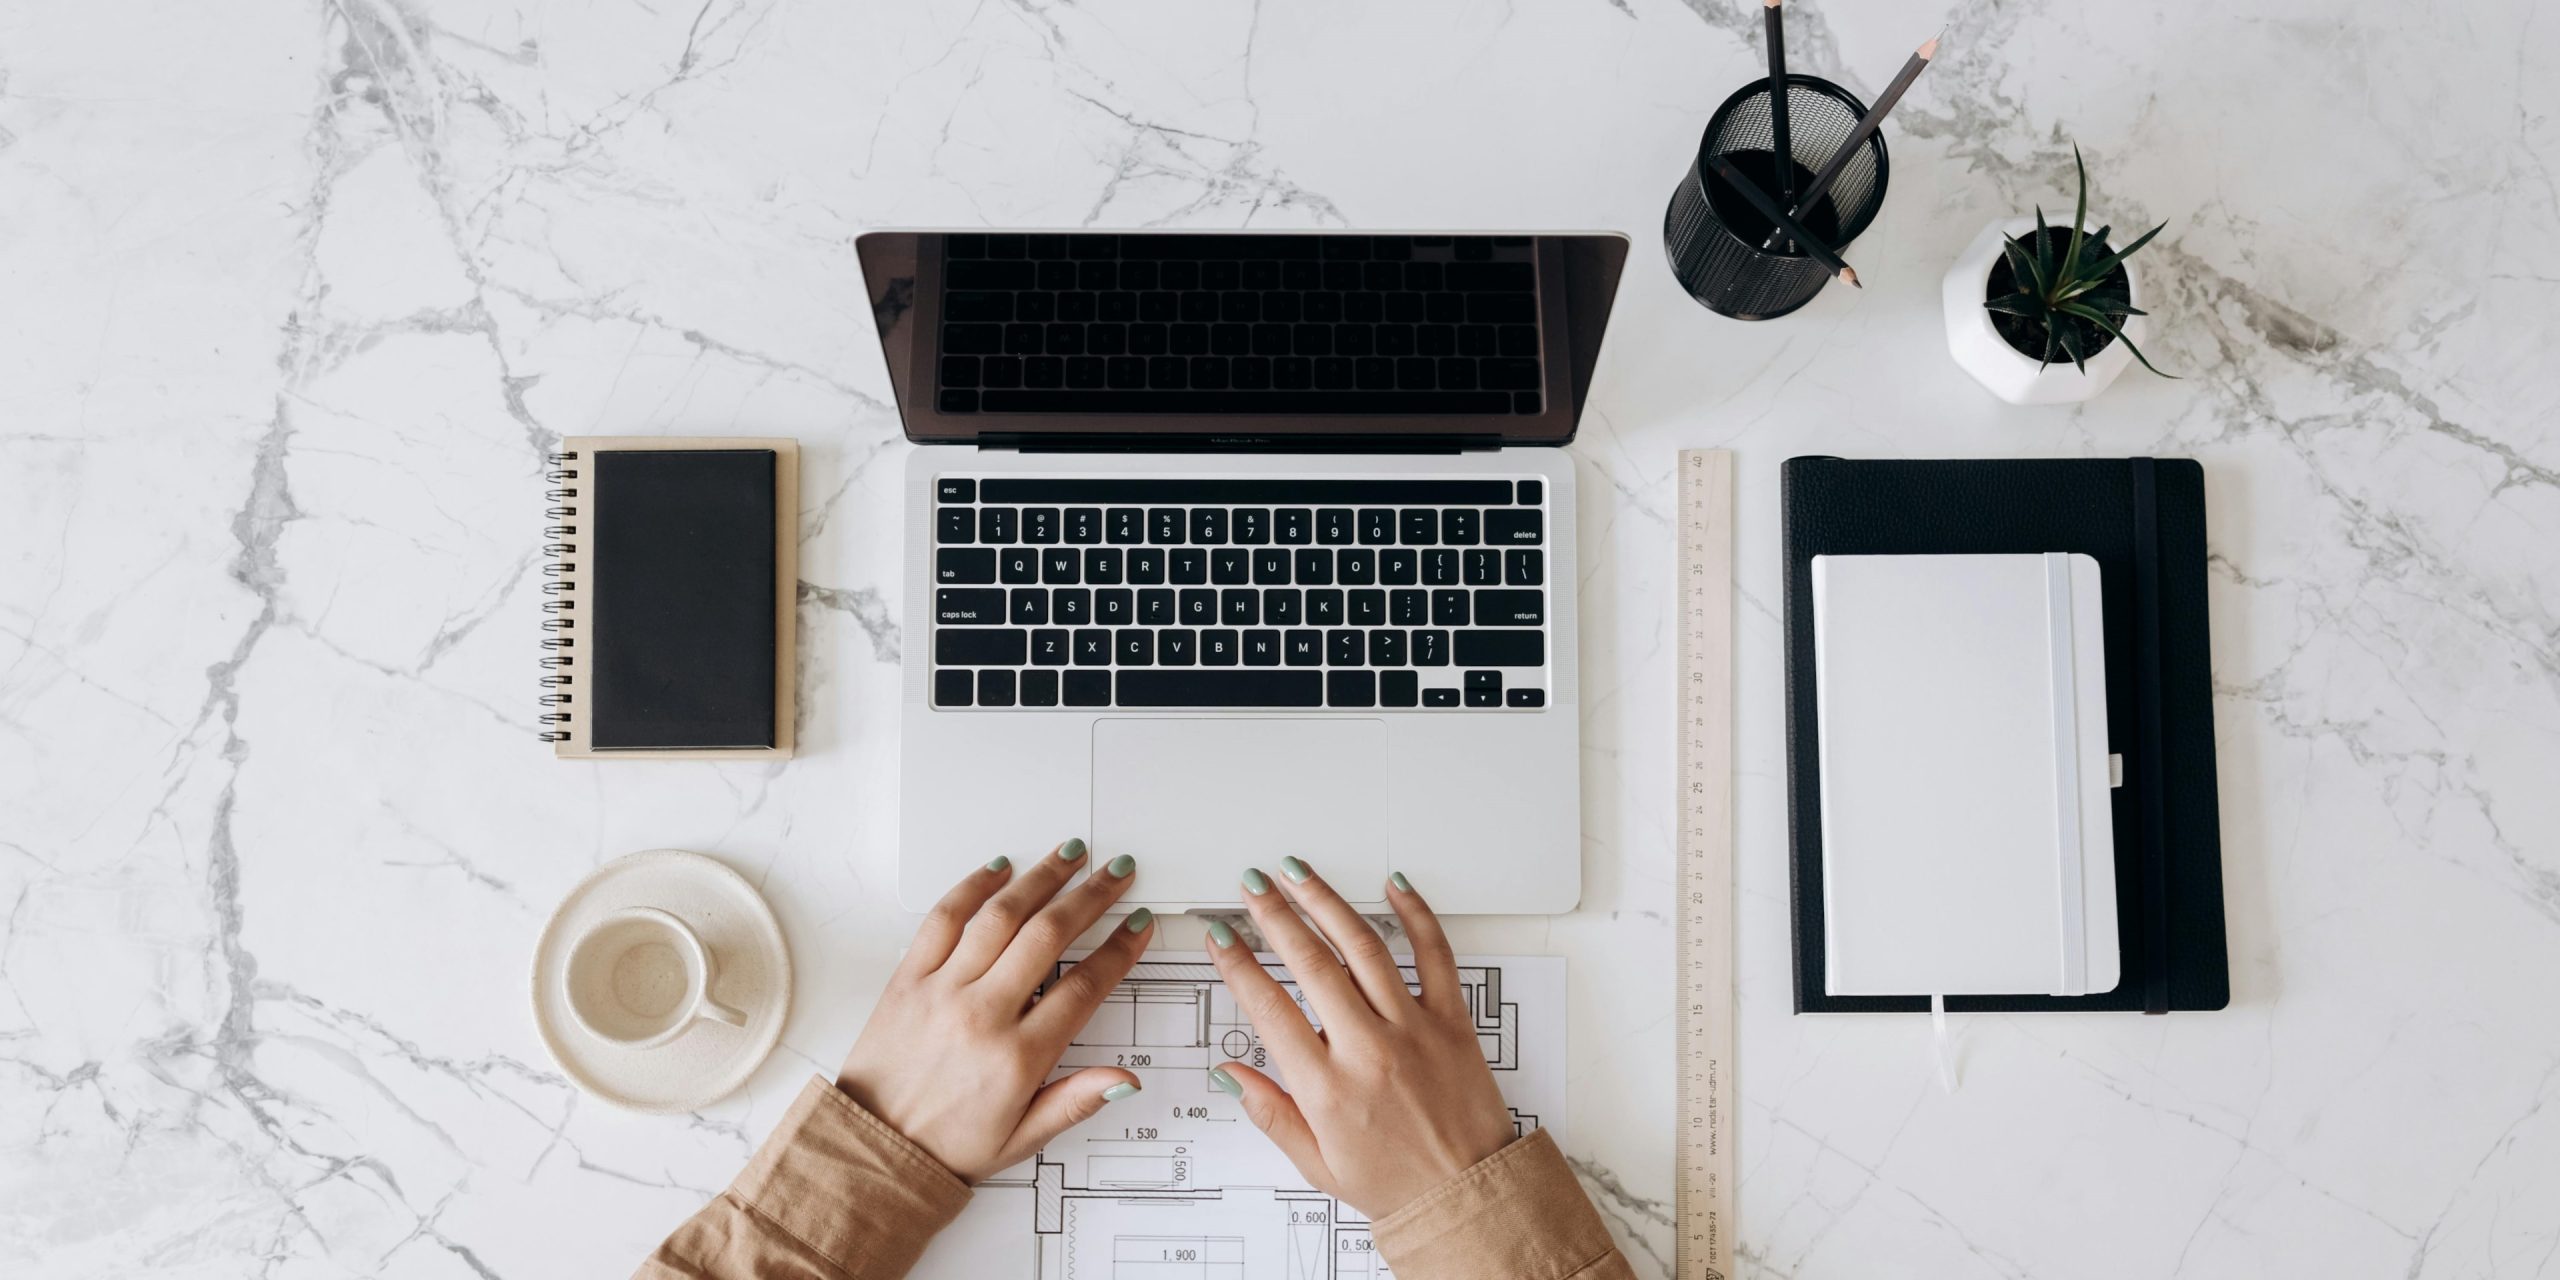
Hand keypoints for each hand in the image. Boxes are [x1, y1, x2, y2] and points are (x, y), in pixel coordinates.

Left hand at [836, 840, 1154, 1180]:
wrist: (873, 1146)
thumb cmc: (946, 1144)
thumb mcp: (1022, 1138)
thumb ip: (1075, 1102)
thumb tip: (1124, 1080)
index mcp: (1017, 1058)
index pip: (1083, 987)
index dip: (1118, 949)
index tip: (1137, 924)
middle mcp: (982, 1015)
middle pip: (1049, 936)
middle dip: (1091, 897)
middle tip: (1115, 873)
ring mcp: (942, 991)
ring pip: (1001, 916)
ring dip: (1041, 878)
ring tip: (1069, 855)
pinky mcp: (908, 979)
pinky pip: (943, 919)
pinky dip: (972, 886)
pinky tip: (998, 869)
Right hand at [1204, 859, 1517, 1217]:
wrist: (1470, 1196)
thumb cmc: (1396, 1184)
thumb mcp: (1316, 1164)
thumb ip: (1270, 1112)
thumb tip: (1229, 1073)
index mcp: (1327, 1088)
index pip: (1269, 1009)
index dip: (1238, 965)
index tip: (1220, 937)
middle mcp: (1368, 1049)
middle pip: (1310, 963)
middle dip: (1274, 915)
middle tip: (1252, 885)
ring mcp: (1413, 1029)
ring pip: (1364, 947)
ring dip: (1326, 902)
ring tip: (1298, 873)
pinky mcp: (1453, 1021)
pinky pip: (1435, 955)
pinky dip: (1416, 915)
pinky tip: (1393, 887)